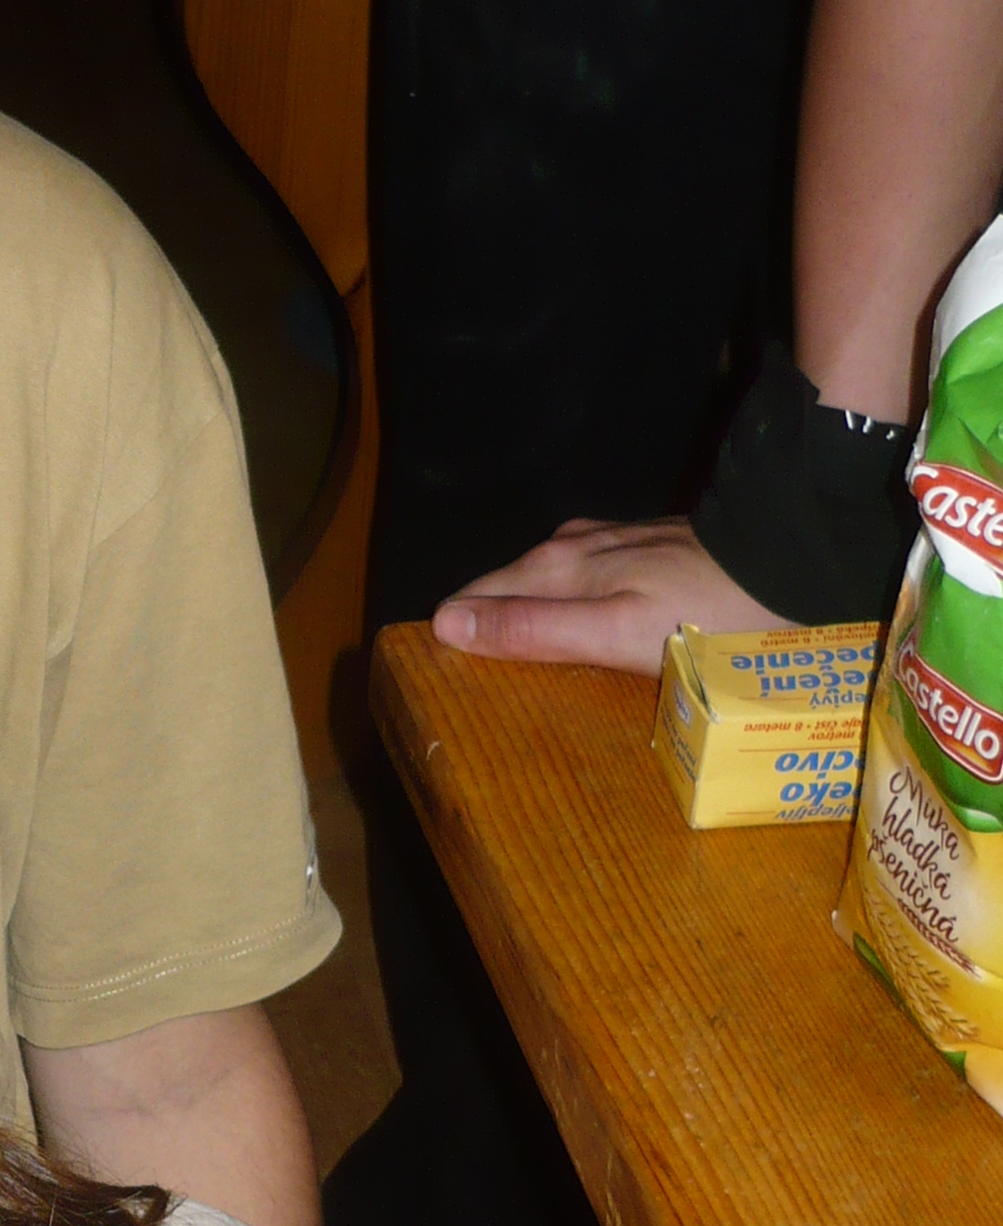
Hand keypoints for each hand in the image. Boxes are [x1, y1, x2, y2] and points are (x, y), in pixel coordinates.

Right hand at [431, 519, 778, 674]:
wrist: (791, 559)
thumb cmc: (707, 611)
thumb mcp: (615, 632)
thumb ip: (534, 631)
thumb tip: (442, 626)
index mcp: (554, 569)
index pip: (473, 601)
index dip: (453, 636)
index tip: (434, 680)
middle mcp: (572, 548)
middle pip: (505, 590)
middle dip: (483, 626)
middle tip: (468, 682)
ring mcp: (613, 543)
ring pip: (544, 582)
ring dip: (527, 615)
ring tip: (515, 659)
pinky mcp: (649, 548)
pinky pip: (585, 580)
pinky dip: (572, 606)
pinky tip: (583, 627)